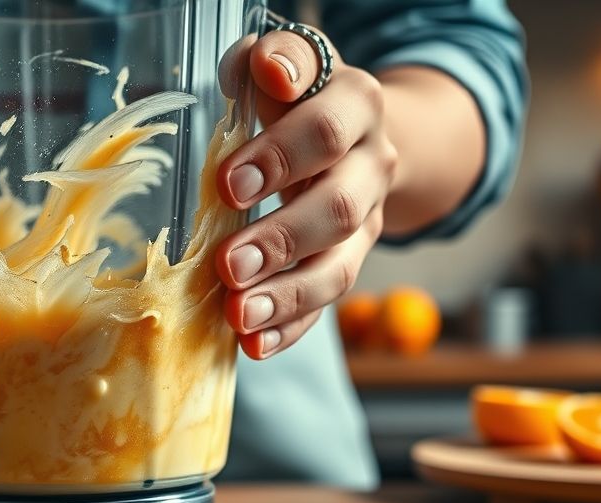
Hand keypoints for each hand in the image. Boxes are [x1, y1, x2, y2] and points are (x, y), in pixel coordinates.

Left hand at [215, 28, 397, 359]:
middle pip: (337, 209)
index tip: (228, 183)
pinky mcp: (349, 262)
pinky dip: (291, 327)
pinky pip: (325, 303)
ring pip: (337, 267)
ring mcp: (366, 222)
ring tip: (238, 315)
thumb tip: (265, 67)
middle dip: (281, 240)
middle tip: (229, 264)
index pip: (327, 132)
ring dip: (286, 296)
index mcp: (356, 106)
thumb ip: (274, 59)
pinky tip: (255, 344)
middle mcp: (372, 166)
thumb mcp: (286, 64)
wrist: (353, 131)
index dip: (281, 157)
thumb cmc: (295, 95)